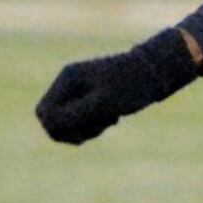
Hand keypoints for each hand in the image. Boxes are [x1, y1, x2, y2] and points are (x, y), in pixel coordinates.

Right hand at [36, 29, 199, 144]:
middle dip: (74, 130)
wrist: (159, 72)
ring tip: (110, 120)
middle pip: (53, 120)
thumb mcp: (103, 103)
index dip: (58, 128)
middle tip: (100, 126)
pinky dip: (96, 125)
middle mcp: (69, 83)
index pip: (44, 113)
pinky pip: (82, 121)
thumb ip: (74, 114)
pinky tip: (114, 117)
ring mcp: (79, 91)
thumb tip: (47, 123)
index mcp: (67, 79)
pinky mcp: (91, 99)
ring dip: (87, 129)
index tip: (84, 131)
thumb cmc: (133, 85)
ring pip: (68, 123)